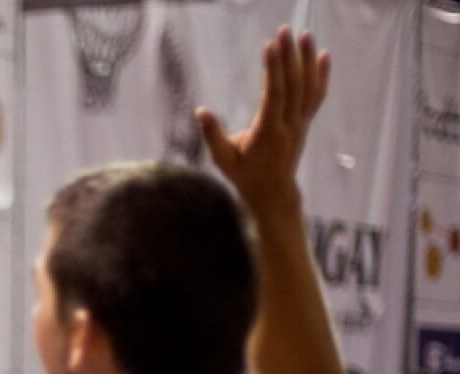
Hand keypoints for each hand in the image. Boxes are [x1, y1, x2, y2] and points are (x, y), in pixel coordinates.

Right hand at [196, 27, 328, 210]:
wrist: (273, 193)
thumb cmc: (245, 176)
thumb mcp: (223, 160)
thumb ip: (212, 135)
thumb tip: (201, 111)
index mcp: (268, 131)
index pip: (275, 94)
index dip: (274, 69)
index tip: (271, 46)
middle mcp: (289, 124)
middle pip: (293, 85)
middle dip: (289, 56)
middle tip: (285, 30)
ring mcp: (300, 123)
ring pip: (308, 87)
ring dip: (307, 60)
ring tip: (305, 35)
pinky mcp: (305, 122)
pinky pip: (316, 95)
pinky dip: (320, 75)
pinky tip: (322, 56)